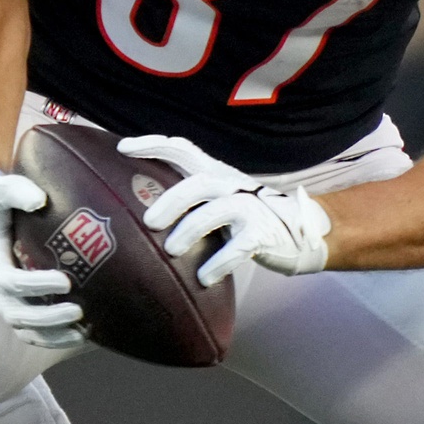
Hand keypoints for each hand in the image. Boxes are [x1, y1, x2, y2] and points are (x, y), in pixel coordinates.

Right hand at [0, 163, 86, 348]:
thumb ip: (16, 191)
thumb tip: (41, 200)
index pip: (9, 282)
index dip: (36, 285)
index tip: (66, 281)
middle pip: (17, 314)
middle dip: (48, 318)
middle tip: (79, 311)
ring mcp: (3, 299)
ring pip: (24, 329)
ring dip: (53, 336)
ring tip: (85, 333)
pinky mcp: (15, 304)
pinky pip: (32, 331)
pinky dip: (54, 339)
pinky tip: (83, 336)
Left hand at [117, 135, 330, 285]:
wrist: (300, 232)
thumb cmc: (246, 218)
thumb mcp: (219, 200)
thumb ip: (191, 200)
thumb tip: (140, 212)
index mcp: (216, 174)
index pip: (183, 149)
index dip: (153, 145)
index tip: (123, 148)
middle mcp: (232, 185)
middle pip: (197, 184)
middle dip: (170, 201)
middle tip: (150, 222)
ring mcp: (250, 209)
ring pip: (215, 212)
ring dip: (189, 231)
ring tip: (172, 251)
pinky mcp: (263, 235)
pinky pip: (238, 248)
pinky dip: (218, 263)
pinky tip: (204, 277)